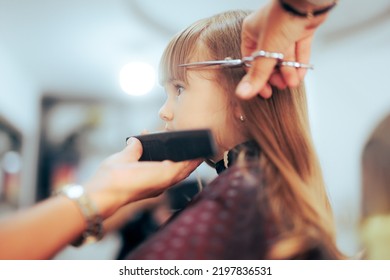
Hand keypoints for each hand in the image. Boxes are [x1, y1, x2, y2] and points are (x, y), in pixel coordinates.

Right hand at [84, 137, 200, 217]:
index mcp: (162, 175)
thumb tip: (137, 140)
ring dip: (180, 167)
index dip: (193, 157)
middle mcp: (162, 184)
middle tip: (197, 151)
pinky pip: (163, 179)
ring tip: (183, 156)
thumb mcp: (125, 157)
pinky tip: (161, 162)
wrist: (101, 198)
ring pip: (174, 177)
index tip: (201, 149)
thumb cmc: (113, 179)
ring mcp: (155, 189)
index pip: (184, 165)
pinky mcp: (148, 192)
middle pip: (182, 172)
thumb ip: (134, 148)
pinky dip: (167, 170)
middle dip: (190, 162)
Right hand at [236, 0, 328, 98]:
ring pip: (285, 56)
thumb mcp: (267, 49)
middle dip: (276, 75)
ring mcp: (285, 30)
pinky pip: (298, 50)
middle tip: (280, 86)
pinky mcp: (300, 29)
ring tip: (293, 82)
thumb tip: (243, 92)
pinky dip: (299, 63)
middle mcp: (267, 31)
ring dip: (289, 72)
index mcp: (252, 32)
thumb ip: (257, 74)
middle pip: (269, 60)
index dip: (257, 78)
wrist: (308, 0)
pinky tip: (300, 74)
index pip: (251, 60)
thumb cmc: (283, 15)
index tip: (264, 91)